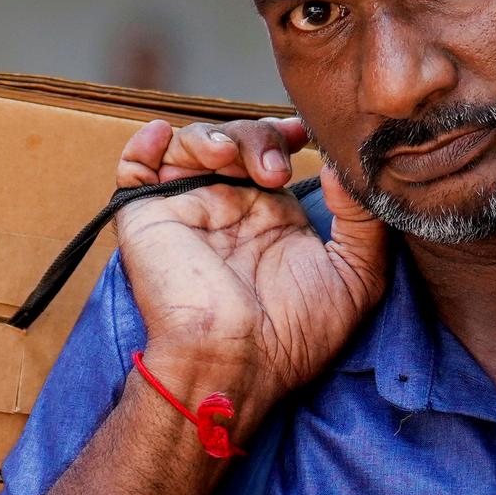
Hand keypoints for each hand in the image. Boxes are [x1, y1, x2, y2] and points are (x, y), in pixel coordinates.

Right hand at [106, 116, 388, 435]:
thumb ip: (361, 219)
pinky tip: (163, 137)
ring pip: (190, 143)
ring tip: (229, 157)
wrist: (234, 361)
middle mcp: (226, 209)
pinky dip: (144, 144)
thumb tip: (345, 167)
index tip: (301, 133)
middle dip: (255, 136)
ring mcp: (184, 210)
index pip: (270, 155)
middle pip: (234, 139)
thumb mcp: (356, 277)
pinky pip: (133, 169)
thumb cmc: (294, 336)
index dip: (282, 133)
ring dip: (212, 136)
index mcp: (268, 218)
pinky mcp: (146, 218)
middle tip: (273, 169)